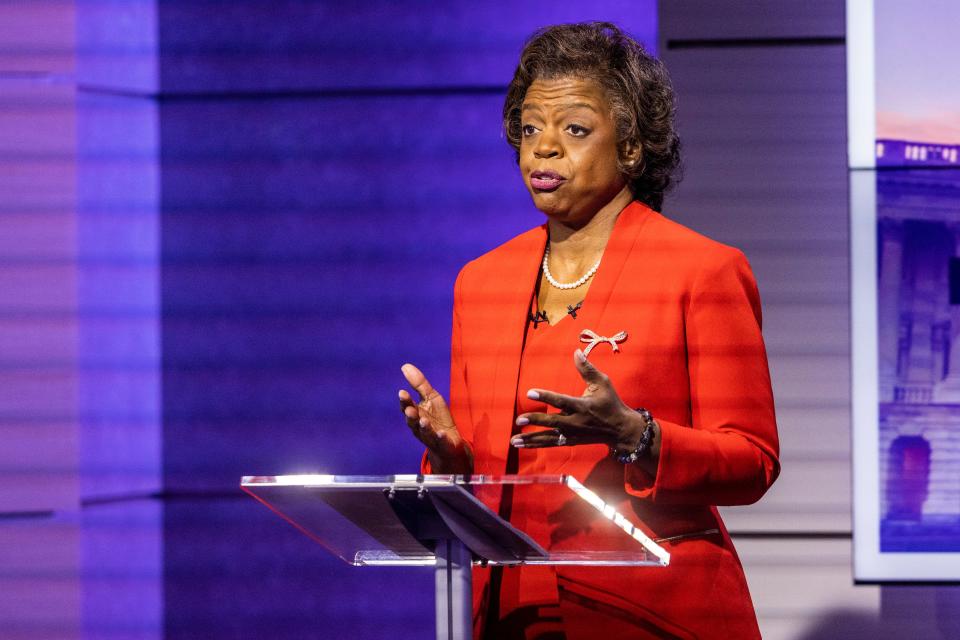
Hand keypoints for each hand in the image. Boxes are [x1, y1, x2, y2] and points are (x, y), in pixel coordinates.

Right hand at [399, 363, 471, 473]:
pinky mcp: (443, 444)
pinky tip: (441, 433)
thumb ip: (419, 384)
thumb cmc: (438, 418)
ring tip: (423, 421)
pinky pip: (440, 442)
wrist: (449, 442)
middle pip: (412, 421)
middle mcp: (419, 426)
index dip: (405, 401)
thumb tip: (405, 366)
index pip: (407, 406)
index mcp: (416, 413)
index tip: (402, 393)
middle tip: (409, 409)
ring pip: (424, 432)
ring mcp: (431, 436)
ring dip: (423, 426)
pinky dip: (440, 438)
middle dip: (410, 415)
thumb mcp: (431, 398)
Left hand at [511, 350, 655, 461]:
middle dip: (535, 420)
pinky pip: (551, 443)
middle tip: (519, 419)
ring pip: (549, 437)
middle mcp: (576, 421)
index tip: (529, 392)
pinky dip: (536, 444)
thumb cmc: (610, 403)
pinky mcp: (570, 441)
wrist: (620, 430)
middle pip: (552, 421)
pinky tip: (522, 444)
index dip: (545, 396)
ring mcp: (572, 434)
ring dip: (531, 439)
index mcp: (582, 406)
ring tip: (514, 440)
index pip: (561, 400)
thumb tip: (576, 351)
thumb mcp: (603, 383)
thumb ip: (588, 369)